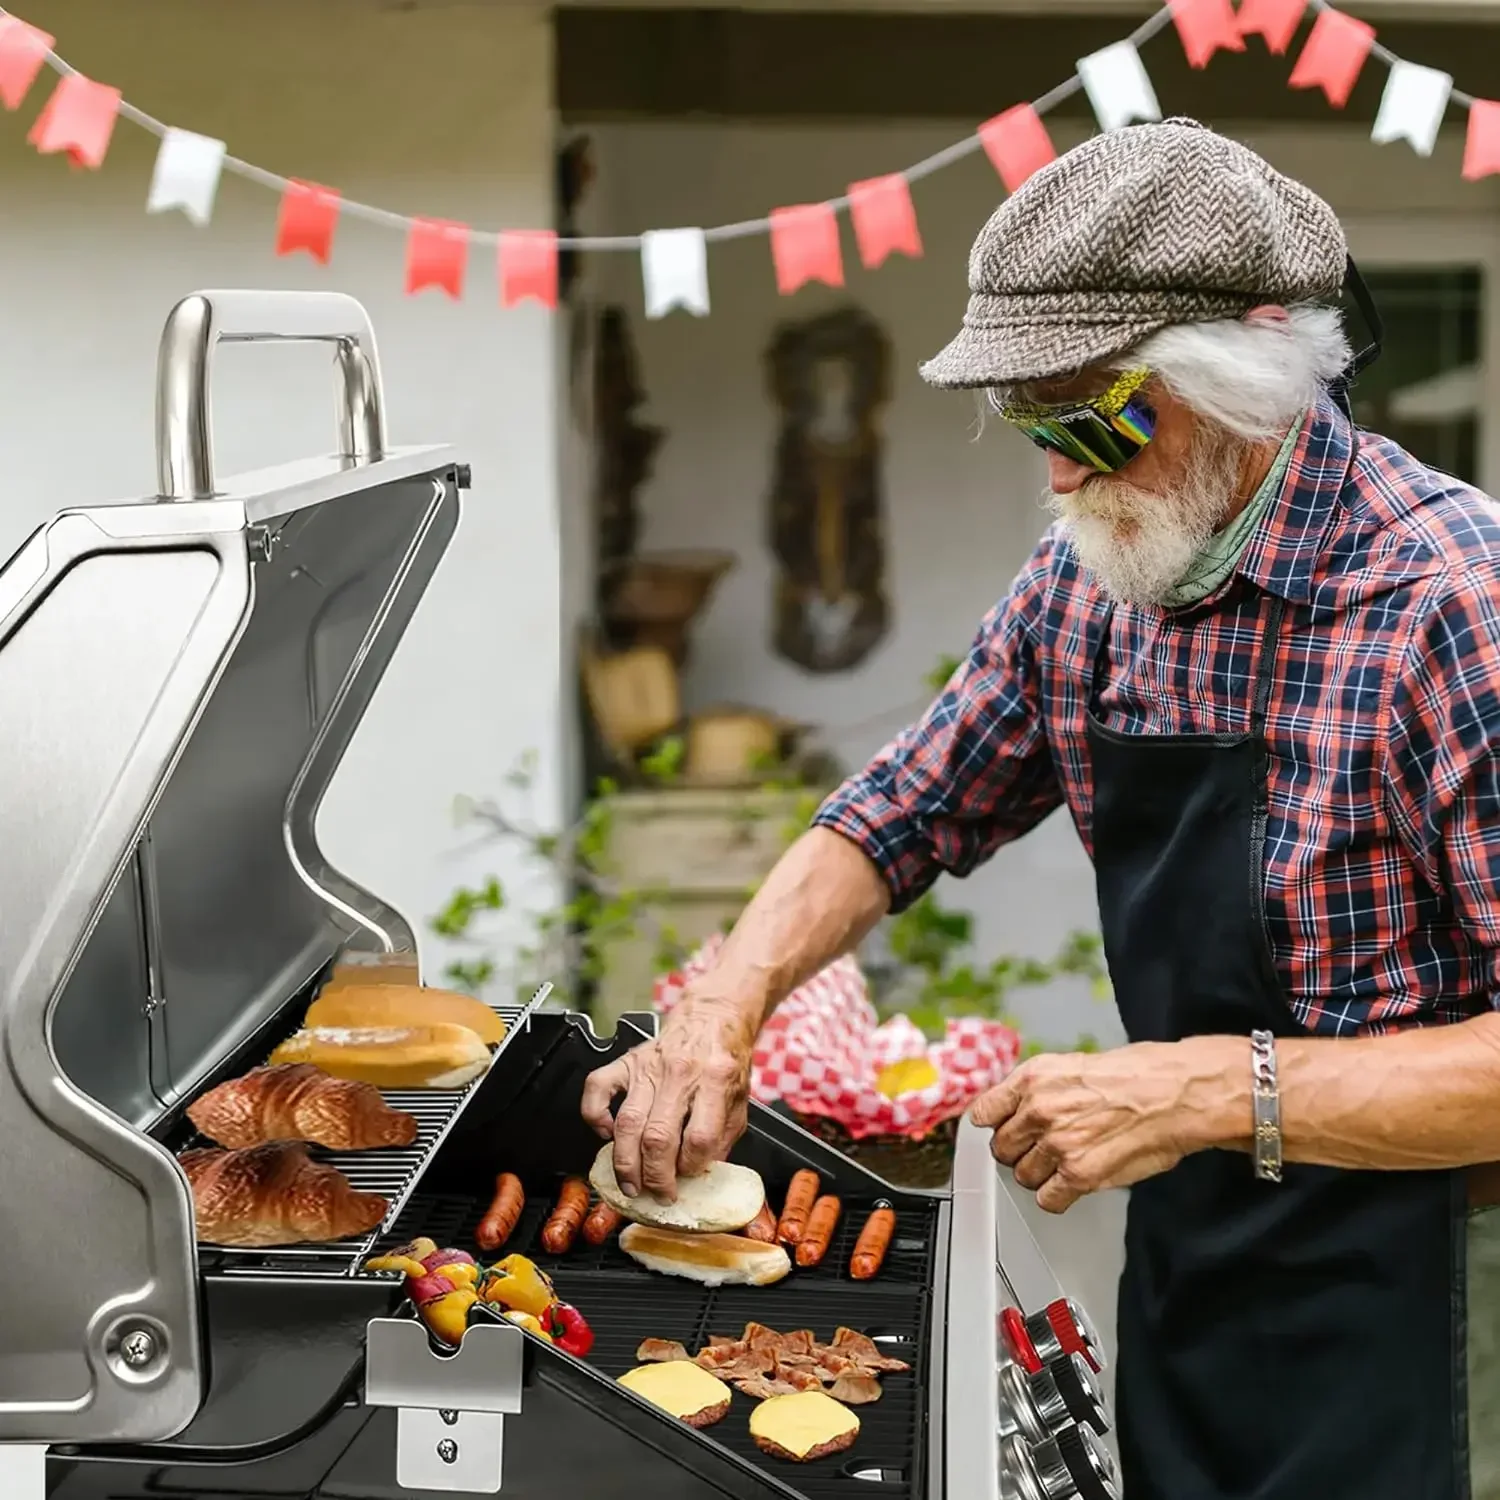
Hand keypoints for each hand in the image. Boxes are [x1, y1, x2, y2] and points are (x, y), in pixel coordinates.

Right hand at [580, 993, 756, 1200]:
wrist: (713, 1018)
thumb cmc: (725, 1061)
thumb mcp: (740, 1101)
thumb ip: (722, 1138)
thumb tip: (699, 1176)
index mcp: (715, 1080)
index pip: (699, 1138)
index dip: (691, 1167)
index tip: (688, 1176)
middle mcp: (680, 1073)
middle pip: (658, 1137)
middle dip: (655, 1177)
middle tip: (657, 1194)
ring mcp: (649, 1067)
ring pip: (627, 1123)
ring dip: (625, 1162)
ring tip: (631, 1184)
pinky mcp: (627, 1062)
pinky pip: (597, 1089)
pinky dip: (595, 1116)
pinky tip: (606, 1134)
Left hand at [970, 1038, 1237, 1213]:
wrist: (1175, 1094)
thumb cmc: (1136, 1076)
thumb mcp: (1072, 1065)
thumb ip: (1037, 1089)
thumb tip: (1014, 1108)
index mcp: (1033, 1078)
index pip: (982, 1112)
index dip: (991, 1126)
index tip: (996, 1132)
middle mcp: (1038, 1110)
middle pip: (1000, 1149)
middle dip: (1019, 1152)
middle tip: (1042, 1148)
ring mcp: (1057, 1144)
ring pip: (1023, 1176)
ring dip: (1041, 1174)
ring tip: (1066, 1162)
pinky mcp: (1079, 1175)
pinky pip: (1048, 1200)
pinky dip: (1058, 1196)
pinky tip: (1073, 1182)